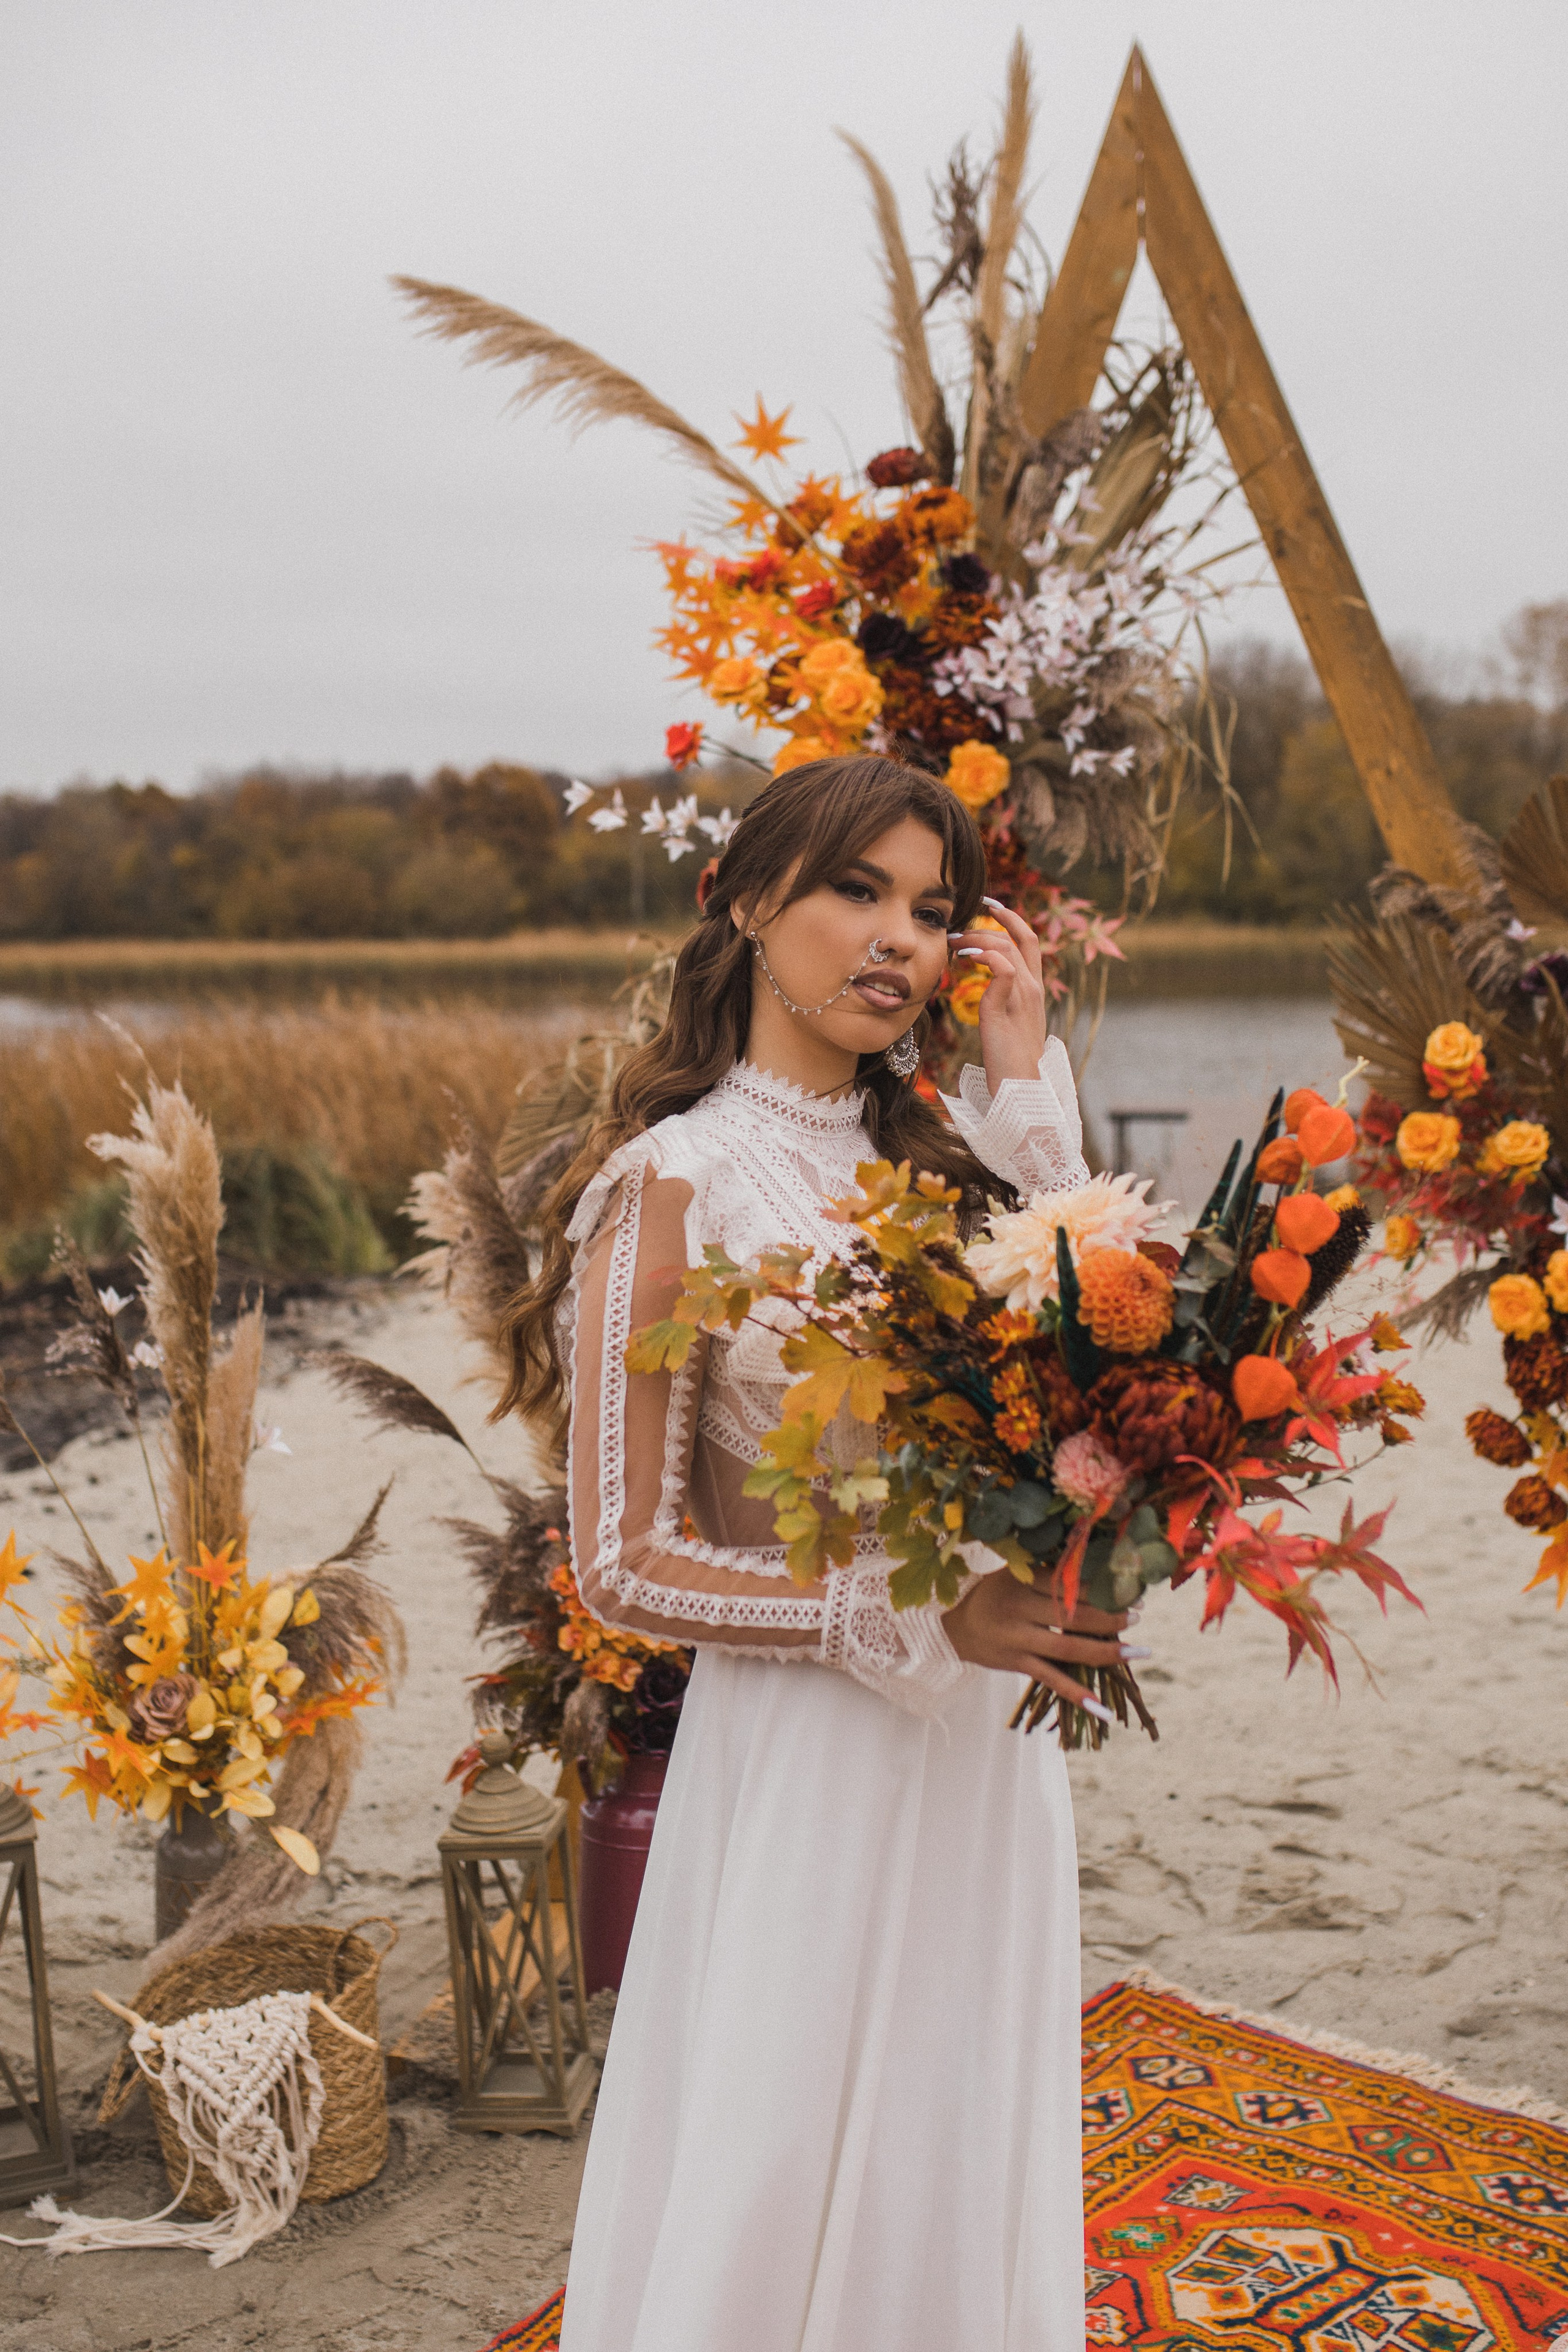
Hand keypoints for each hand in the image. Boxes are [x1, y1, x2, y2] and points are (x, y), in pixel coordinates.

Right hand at [942, 1568, 1133, 1712]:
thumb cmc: (994, 1595)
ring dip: (1106, 1651)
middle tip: (1138, 1615)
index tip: (1129, 1589)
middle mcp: (1019, 1608)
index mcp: (1022, 1580)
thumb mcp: (1015, 1574)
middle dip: (1111, 1616)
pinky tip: (1103, 1708)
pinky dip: (1077, 1694)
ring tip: (1138, 1650)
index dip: (1101, 1587)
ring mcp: (1018, 1639)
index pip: (1069, 1583)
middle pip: (1074, 1614)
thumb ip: (1050, 1575)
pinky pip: (1051, 1679)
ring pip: (1068, 1647)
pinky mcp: (1017, 1664)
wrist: (954, 1628)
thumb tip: (1101, 1573)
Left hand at [948, 896, 1048, 1090]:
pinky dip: (983, 955)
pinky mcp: (1007, 1007)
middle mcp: (1034, 988)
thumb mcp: (1008, 1025)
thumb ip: (1003, 1002)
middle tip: (963, 921)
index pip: (1029, 942)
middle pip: (1021, 936)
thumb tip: (987, 992)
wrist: (1020, 1089)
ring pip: (1007, 947)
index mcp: (1035, 991)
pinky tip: (964, 958)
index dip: (1012, 919)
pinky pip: (1002, 967)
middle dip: (994, 920)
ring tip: (954, 941)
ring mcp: (1023, 996)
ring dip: (977, 937)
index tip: (990, 906)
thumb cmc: (1010, 1063)